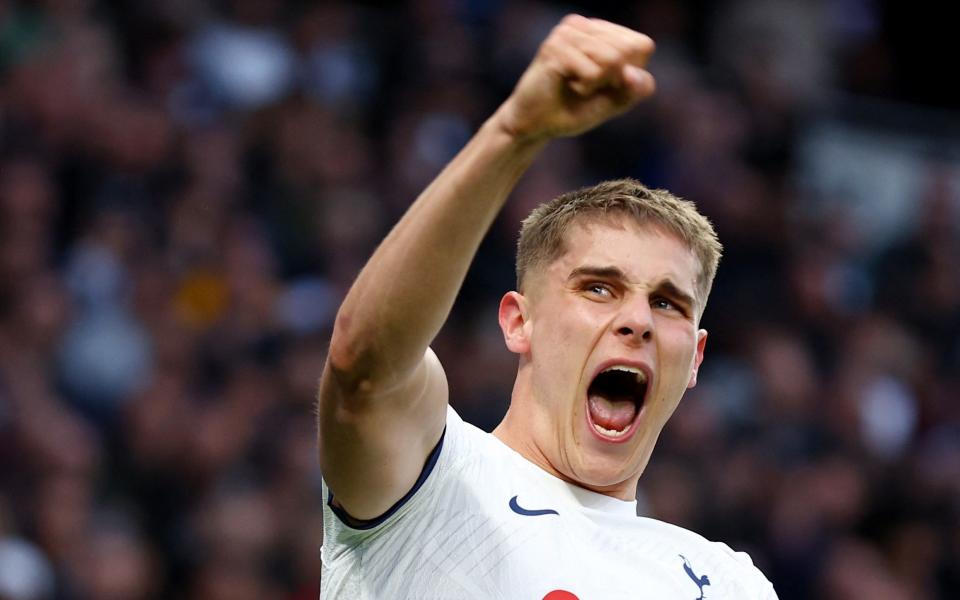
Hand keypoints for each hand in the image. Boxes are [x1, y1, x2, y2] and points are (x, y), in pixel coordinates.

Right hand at [496, 15, 655, 142]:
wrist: (533, 126)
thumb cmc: (573, 111)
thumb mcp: (613, 102)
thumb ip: (635, 89)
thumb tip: (634, 74)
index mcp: (601, 31)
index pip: (641, 45)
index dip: (631, 74)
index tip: (605, 84)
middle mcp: (584, 25)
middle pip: (628, 52)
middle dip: (613, 80)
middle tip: (587, 86)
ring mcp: (568, 33)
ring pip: (613, 60)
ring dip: (597, 85)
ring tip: (575, 86)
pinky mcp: (556, 47)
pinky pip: (593, 73)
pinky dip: (584, 89)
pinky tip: (566, 85)